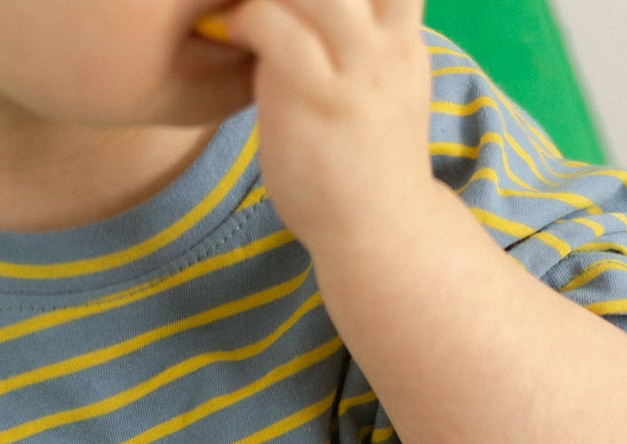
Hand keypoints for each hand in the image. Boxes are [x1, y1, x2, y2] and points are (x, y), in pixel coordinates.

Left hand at [203, 0, 435, 256]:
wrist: (381, 236)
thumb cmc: (363, 162)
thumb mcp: (375, 85)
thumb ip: (353, 38)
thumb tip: (300, 11)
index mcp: (401, 32)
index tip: (286, 0)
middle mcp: (388, 42)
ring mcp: (357, 70)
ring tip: (237, 8)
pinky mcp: (318, 99)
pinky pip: (275, 26)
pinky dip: (243, 19)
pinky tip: (225, 33)